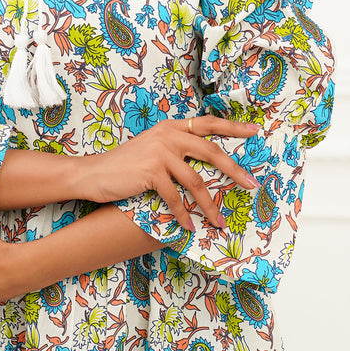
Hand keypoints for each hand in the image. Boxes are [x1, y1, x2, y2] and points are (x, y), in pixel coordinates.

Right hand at [79, 115, 260, 231]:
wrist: (94, 173)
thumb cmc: (125, 165)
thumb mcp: (153, 148)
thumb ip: (175, 149)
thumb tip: (205, 165)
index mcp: (171, 127)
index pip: (208, 123)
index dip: (233, 127)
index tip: (255, 131)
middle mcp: (168, 136)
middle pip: (211, 152)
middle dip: (234, 170)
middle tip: (251, 184)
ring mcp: (160, 153)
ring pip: (196, 182)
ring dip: (209, 206)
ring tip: (219, 222)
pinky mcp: (151, 172)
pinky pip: (176, 198)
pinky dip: (184, 215)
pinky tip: (188, 226)